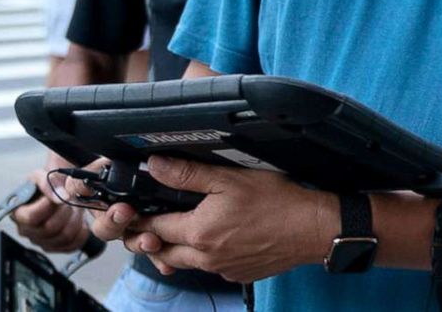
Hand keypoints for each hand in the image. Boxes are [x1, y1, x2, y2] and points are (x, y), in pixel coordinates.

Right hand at [11, 163, 91, 252]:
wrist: (60, 190)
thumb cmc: (48, 184)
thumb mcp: (43, 175)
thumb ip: (48, 182)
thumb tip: (59, 196)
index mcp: (19, 213)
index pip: (31, 217)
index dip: (49, 206)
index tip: (58, 196)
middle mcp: (27, 230)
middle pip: (50, 228)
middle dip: (65, 210)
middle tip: (70, 199)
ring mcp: (42, 241)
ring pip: (64, 236)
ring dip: (75, 219)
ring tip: (74, 208)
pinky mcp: (57, 246)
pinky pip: (74, 244)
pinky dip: (81, 231)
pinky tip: (79, 220)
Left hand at [95, 156, 333, 283]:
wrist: (312, 229)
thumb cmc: (277, 201)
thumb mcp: (230, 179)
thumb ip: (188, 174)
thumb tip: (156, 166)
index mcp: (198, 232)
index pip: (153, 228)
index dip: (139, 218)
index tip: (128, 213)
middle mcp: (206, 257)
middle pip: (164, 251)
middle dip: (153, 238)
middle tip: (148, 223)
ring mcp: (223, 269)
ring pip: (188, 261)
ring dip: (179, 248)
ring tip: (181, 230)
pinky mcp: (239, 274)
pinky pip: (212, 267)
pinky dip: (207, 255)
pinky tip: (220, 239)